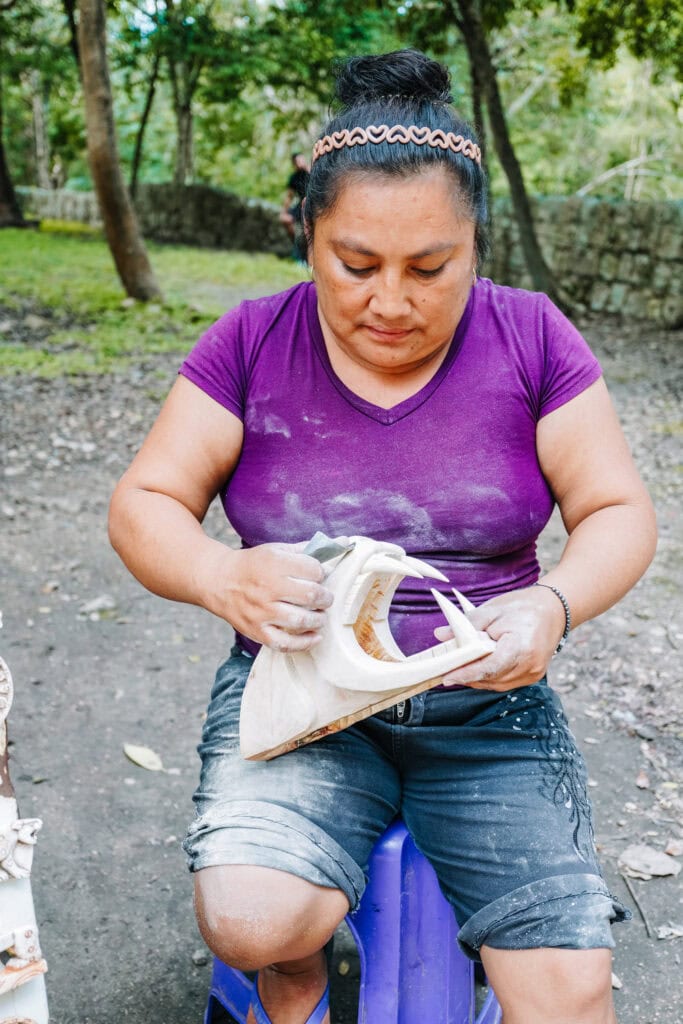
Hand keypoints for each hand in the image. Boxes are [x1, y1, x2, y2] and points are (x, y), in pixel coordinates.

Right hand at [207, 542, 333, 652]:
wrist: (219, 581)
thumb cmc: (254, 565)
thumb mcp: (276, 550)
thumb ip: (306, 550)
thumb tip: (343, 543)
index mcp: (273, 564)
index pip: (313, 570)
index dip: (320, 573)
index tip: (317, 576)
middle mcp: (267, 588)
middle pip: (311, 596)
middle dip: (325, 597)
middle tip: (324, 598)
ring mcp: (261, 612)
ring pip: (301, 621)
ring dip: (318, 619)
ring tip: (319, 615)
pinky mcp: (257, 631)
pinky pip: (285, 644)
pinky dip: (304, 643)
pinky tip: (315, 637)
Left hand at [436, 586, 566, 690]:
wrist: (553, 609)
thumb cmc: (523, 607)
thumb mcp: (492, 610)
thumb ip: (467, 625)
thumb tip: (440, 635)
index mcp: (521, 645)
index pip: (491, 666)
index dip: (467, 674)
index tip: (447, 677)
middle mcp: (530, 664)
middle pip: (492, 679)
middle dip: (468, 677)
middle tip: (446, 671)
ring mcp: (533, 673)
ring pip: (497, 684)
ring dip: (477, 679)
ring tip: (459, 670)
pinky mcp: (533, 676)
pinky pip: (505, 682)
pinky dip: (490, 678)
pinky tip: (478, 669)